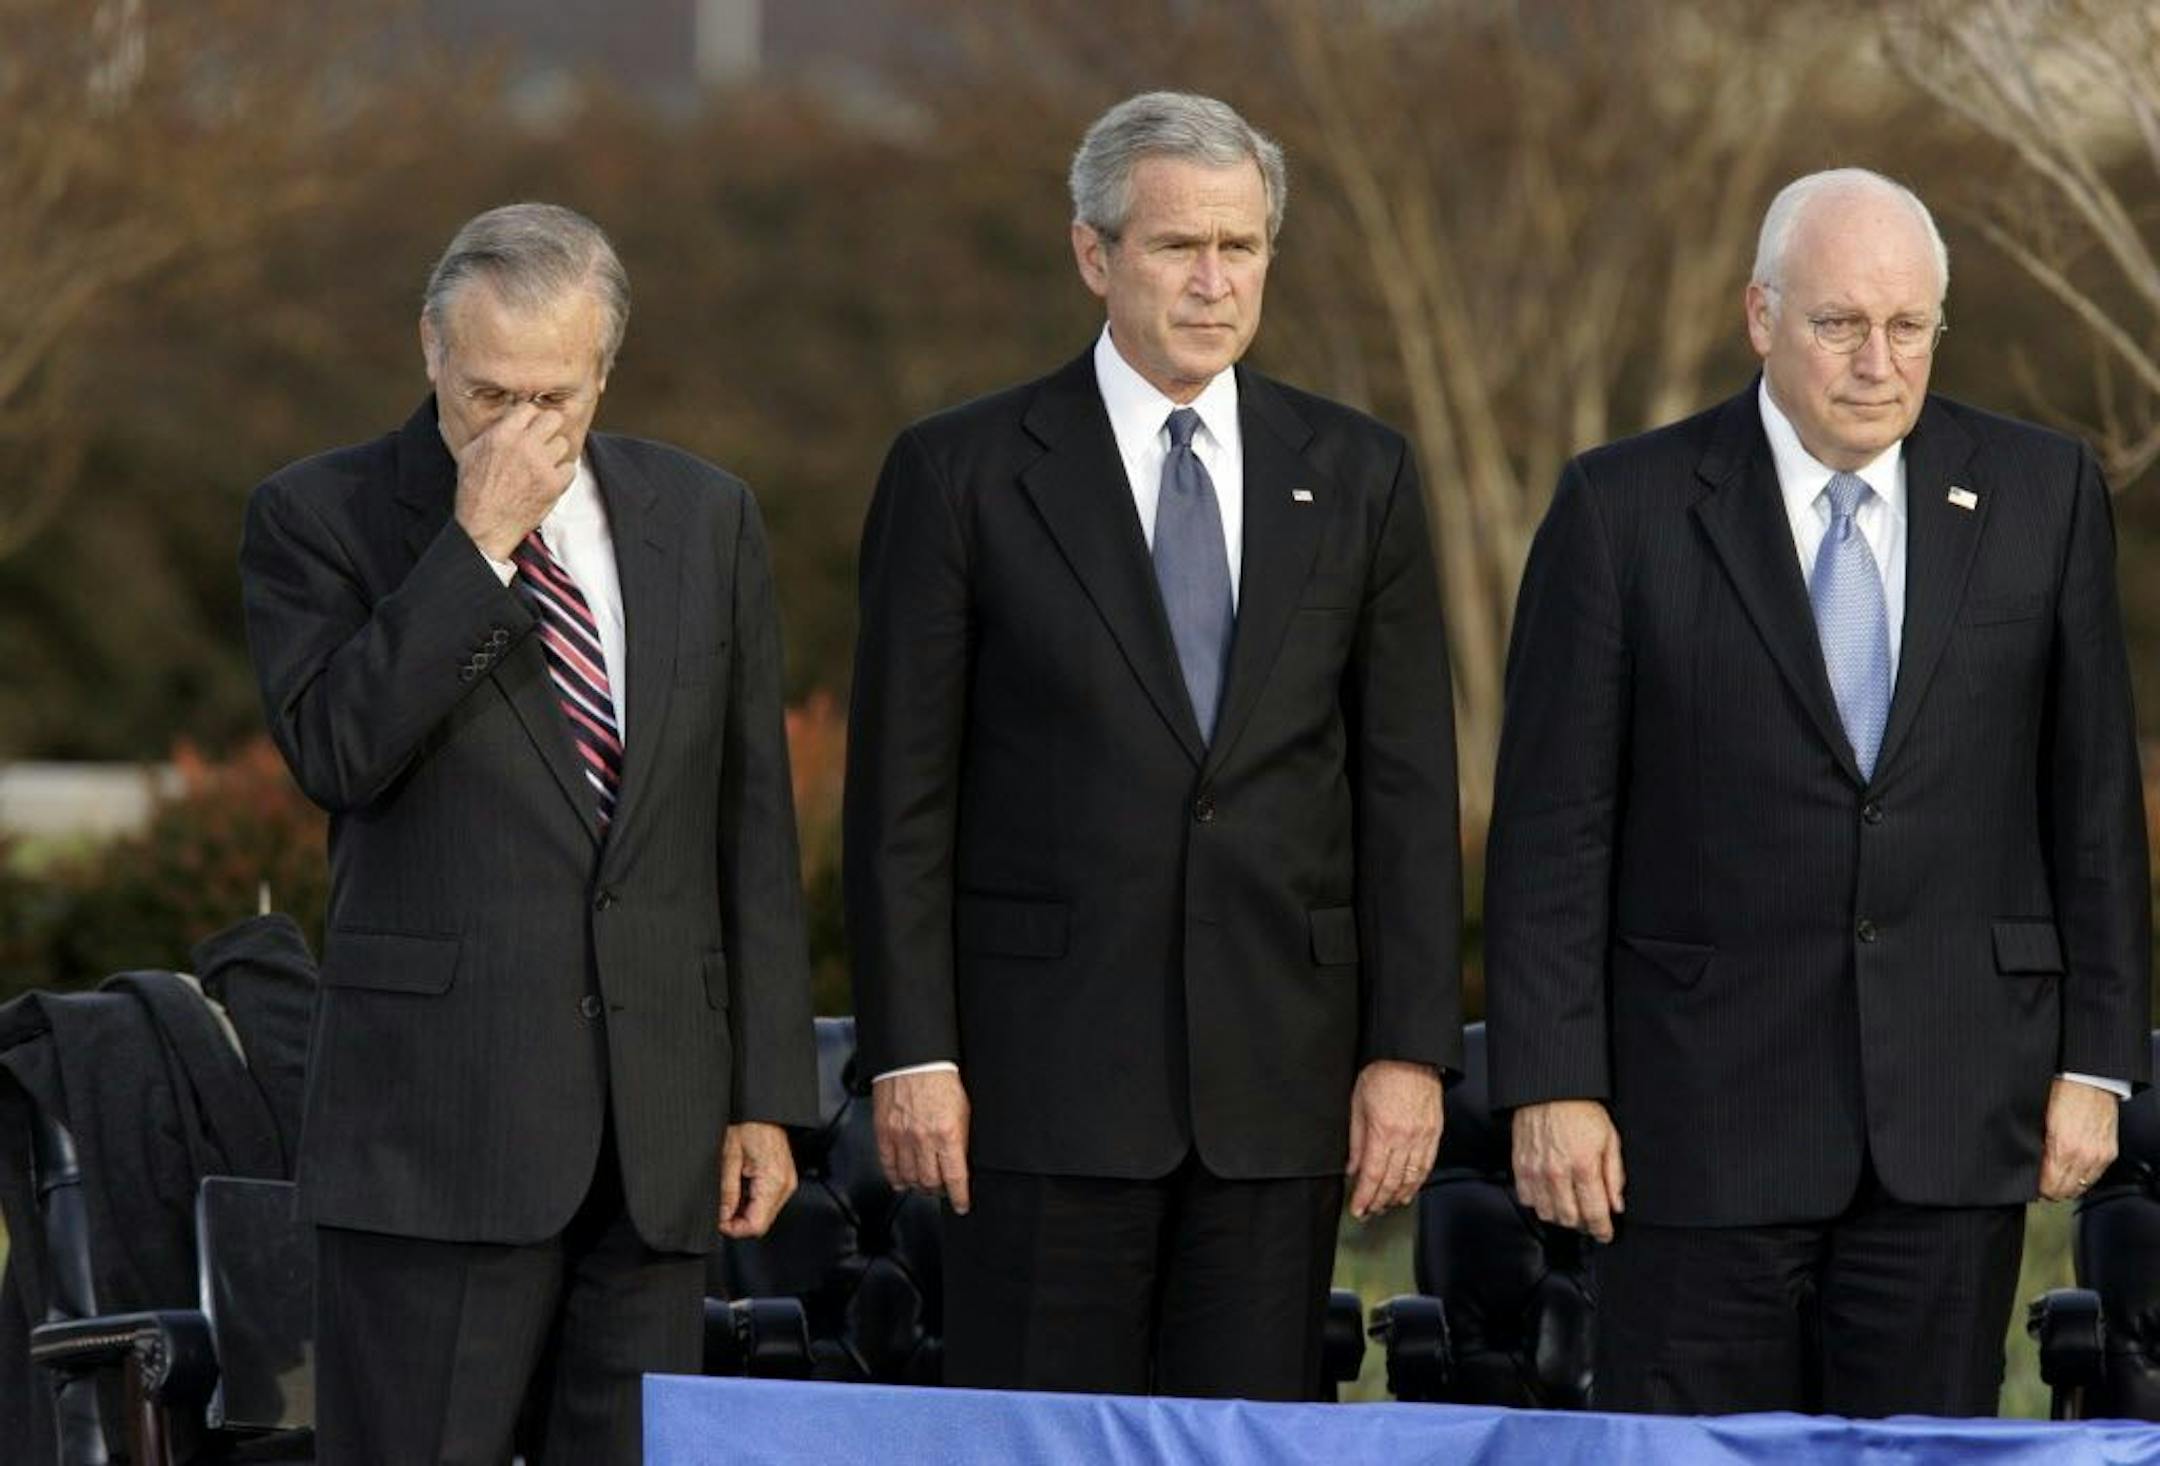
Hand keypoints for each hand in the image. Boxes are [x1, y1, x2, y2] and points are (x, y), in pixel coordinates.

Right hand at [453, 402, 576, 559]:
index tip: (531, 424)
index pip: (529, 408)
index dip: (531, 417)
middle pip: (553, 419)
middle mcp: (524, 445)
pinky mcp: (553, 484)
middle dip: (549, 428)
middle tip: (545, 438)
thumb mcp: (471, 453)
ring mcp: (541, 464)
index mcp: (503, 434)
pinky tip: (550, 478)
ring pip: (563, 443)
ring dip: (555, 452)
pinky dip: (562, 473)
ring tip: (544, 463)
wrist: (484, 524)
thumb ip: (492, 432)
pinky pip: (570, 468)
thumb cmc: (474, 491)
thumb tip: (507, 419)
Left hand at [717, 1121, 797, 1238]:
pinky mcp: (786, 1179)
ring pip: (766, 1216)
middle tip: (722, 1211)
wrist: (763, 1110)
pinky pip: (771, 1203)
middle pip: (762, 1224)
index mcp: (772, 1181)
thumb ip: (727, 1191)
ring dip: (746, 1213)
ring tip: (732, 1196)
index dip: (735, 1229)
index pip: (756, 1225)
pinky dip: (755, 1203)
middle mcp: (785, 1185)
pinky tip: (744, 1190)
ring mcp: (788, 1183)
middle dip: (739, 1222)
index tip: (720, 1222)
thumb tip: (723, 1215)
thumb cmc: (748, 1125)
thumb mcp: (729, 1158)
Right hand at [873, 1069, 971, 1213]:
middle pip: (930, 1182)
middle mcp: (924, 1139)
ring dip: (918, 1186)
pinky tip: (901, 1180)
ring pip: (909, 1177)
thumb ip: (962, 1139)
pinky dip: (895, 1178)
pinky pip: (888, 1165)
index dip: (960, 1196)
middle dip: (939, 1191)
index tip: (962, 1204)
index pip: (955, 1177)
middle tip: (942, 1190)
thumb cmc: (941, 1080)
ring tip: (924, 1184)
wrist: (914, 1061)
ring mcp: (901, 1137)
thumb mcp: (964, 1111)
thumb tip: (963, 1162)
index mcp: (948, 1134)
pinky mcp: (884, 1133)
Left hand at [1346, 1059, 1442, 1219]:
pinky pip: (1427, 1165)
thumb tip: (1352, 1167)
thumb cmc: (1382, 1072)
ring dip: (1398, 1196)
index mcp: (1383, 1132)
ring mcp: (1423, 1137)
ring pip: (1411, 1178)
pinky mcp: (1435, 1133)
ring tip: (1387, 1206)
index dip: (1364, 1197)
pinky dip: (1418, 1182)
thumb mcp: (1357, 1104)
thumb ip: (1356, 1140)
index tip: (1358, 1209)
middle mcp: (1405, 1139)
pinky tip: (1410, 1190)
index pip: (1372, 1175)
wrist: (1411, 1055)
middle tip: (1370, 1212)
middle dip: (1379, 1201)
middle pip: (1391, 1181)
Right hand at [1512, 1099, 1624, 1241]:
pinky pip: (1527, 1199)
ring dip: (1561, 1215)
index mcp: (1584, 1166)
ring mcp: (1536, 1171)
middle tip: (1590, 1219)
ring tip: (1570, 1206)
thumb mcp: (1610, 1139)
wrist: (1549, 1091)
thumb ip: (1614, 1175)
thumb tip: (1616, 1205)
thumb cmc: (1580, 1110)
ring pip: (1547, 1213)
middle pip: (1570, 1219)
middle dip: (1583, 1225)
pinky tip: (1549, 1194)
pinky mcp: (1520, 1166)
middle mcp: (1558, 1173)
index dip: (1602, 1230)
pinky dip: (1539, 1202)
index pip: (1594, 1213)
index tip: (1605, 1233)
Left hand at [2037, 1078, 2119, 1201]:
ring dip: (2067, 1186)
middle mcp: (2083, 1155)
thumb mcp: (2039, 1119)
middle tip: (2041, 1185)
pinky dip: (2082, 1178)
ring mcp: (2098, 1156)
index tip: (2031, 1186)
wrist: (2089, 1081)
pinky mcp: (2109, 1154)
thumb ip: (2035, 1144)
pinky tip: (2072, 1172)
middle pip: (2064, 1191)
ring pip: (2081, 1188)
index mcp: (2062, 1147)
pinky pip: (2094, 1178)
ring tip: (2055, 1179)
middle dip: (2050, 1190)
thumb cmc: (2061, 1093)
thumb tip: (2029, 1163)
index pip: (2049, 1186)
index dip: (2038, 1189)